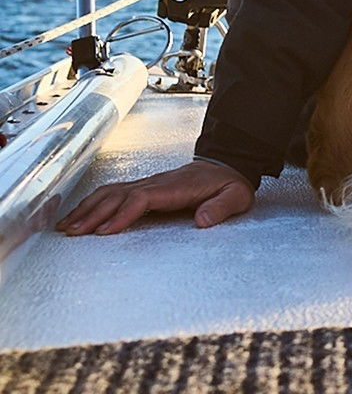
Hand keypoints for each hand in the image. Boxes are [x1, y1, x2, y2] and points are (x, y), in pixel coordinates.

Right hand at [56, 159, 254, 234]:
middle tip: (72, 233)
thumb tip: (202, 220)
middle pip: (120, 194)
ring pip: (113, 191)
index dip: (123, 213)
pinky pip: (116, 191)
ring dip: (89, 207)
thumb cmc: (230, 185)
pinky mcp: (146, 186)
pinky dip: (94, 202)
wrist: (228, 166)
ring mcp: (150, 182)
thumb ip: (221, 208)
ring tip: (66, 226)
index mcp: (178, 186)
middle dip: (95, 213)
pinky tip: (81, 214)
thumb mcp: (236, 196)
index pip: (143, 197)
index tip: (105, 231)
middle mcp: (158, 182)